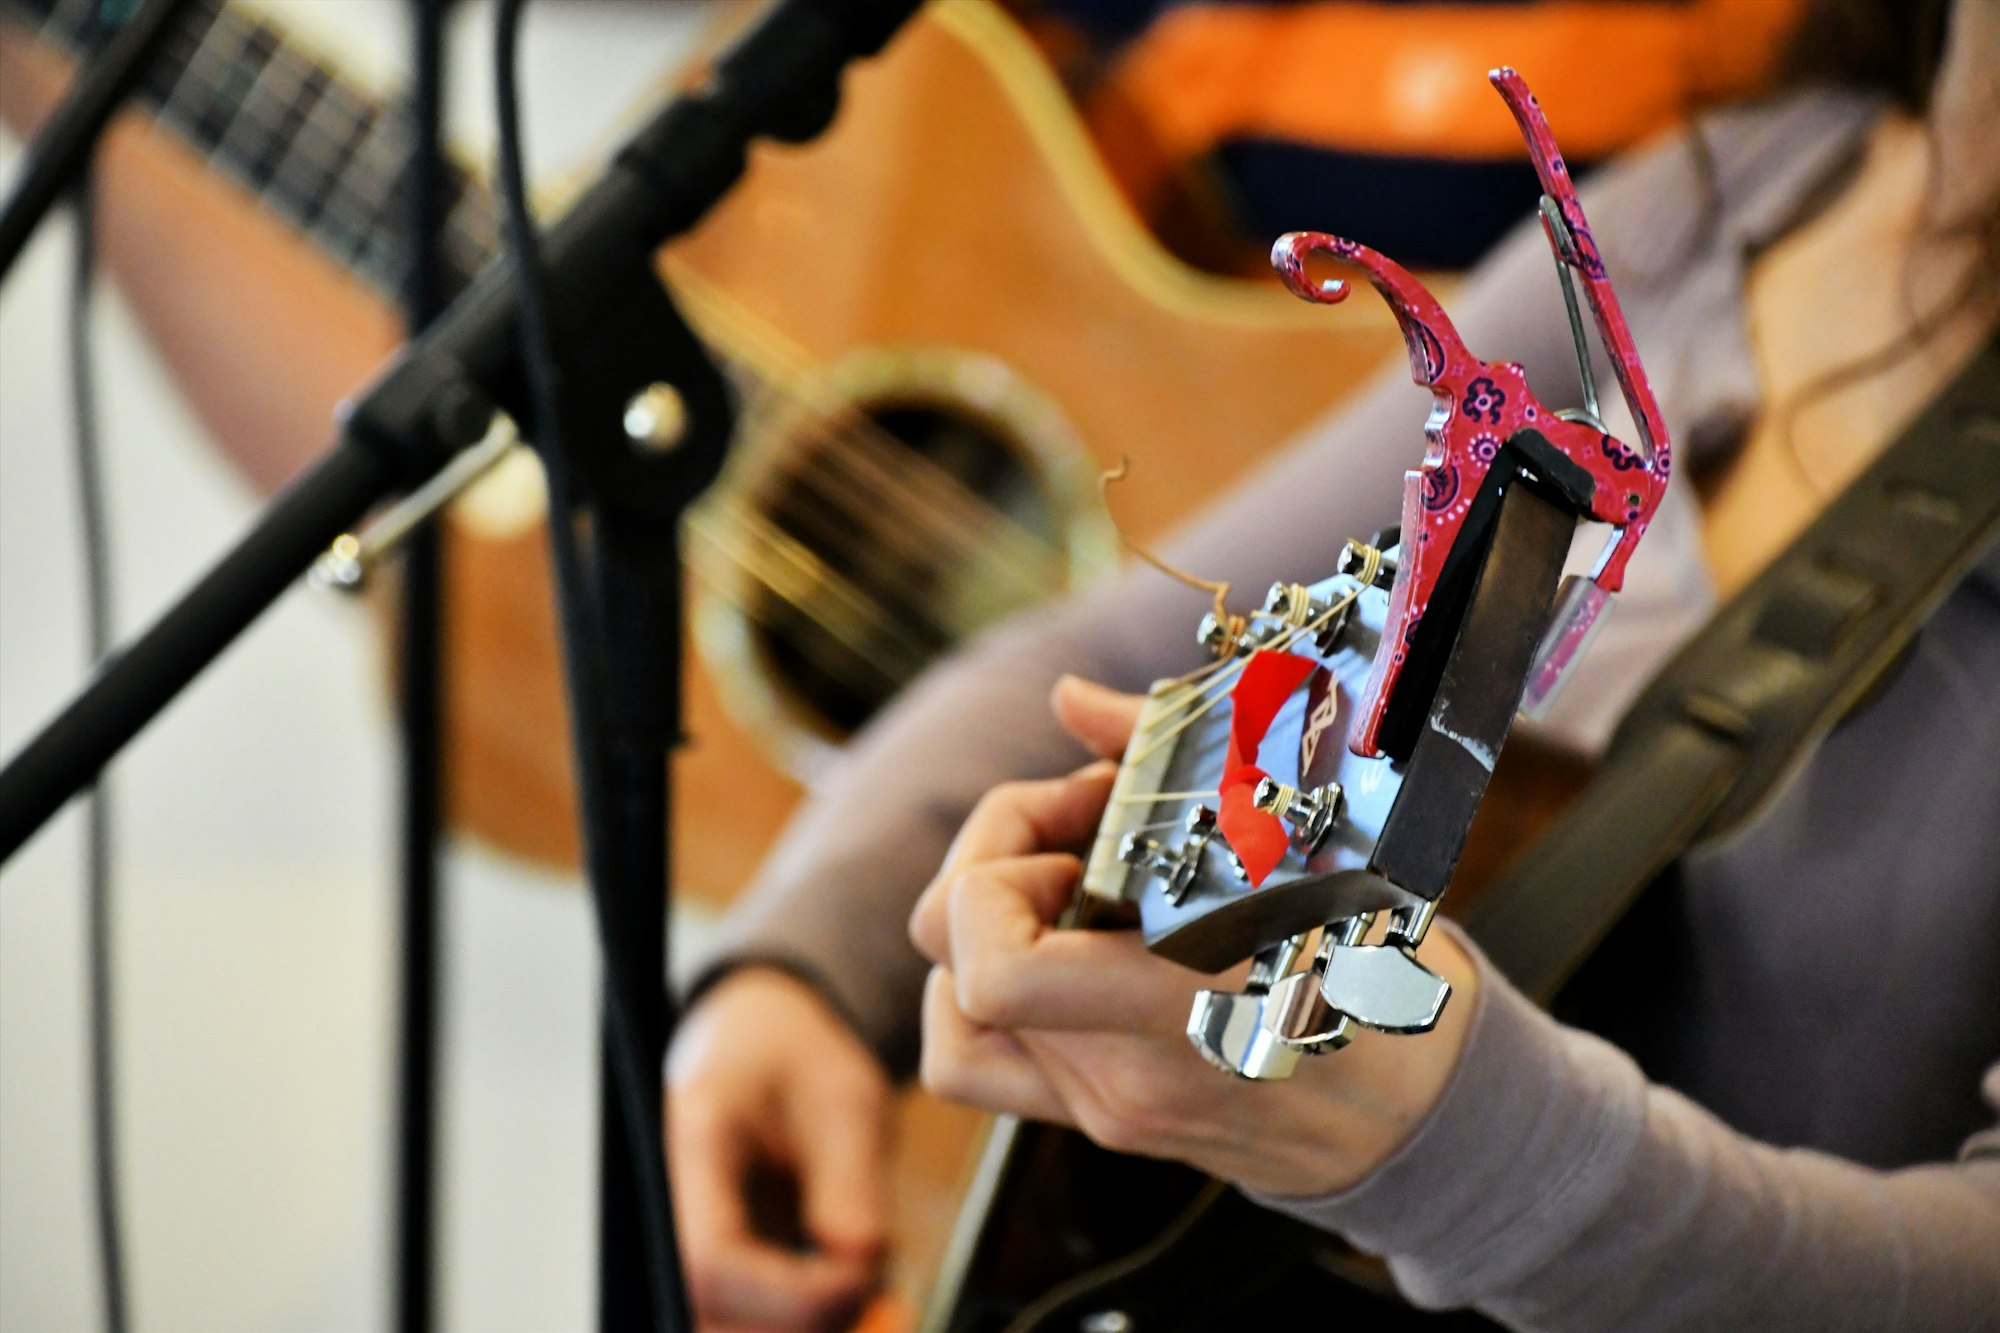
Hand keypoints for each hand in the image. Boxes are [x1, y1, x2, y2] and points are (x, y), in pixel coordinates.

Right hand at [667, 967, 892, 1331]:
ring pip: (724, 1327)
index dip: (789, 1294)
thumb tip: (862, 1272)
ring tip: (872, 1289)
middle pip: (709, 1311)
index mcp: (694, 1141)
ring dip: (806, 1324)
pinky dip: (800, 1321)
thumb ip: (853, 1184)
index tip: (863, 1277)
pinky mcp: (709, 1270)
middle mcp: (669, 1202)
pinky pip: (743, 1321)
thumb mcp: (846, 1098)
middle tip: (882, 1296)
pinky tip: (848, 1293)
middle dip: (802, 1321)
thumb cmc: (799, 1058)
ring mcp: (680, 1240)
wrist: (758, 1042)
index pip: (711, 1258)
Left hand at [909, 675, 1478, 1198]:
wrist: (1419, 1114)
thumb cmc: (1374, 959)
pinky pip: (988, 1059)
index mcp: (1187, 1005)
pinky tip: (1064, 942)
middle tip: (1075, 831)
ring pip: (952, 1021)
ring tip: (1070, 889)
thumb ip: (1165, 756)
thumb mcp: (1304, 841)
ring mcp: (1105, 1111)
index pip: (995, 970)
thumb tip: (1068, 697)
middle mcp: (1126, 1074)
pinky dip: (990, 992)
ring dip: (985, 936)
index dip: (991, 872)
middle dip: (988, 872)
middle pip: (952, 972)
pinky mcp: (1100, 1122)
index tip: (1076, 813)